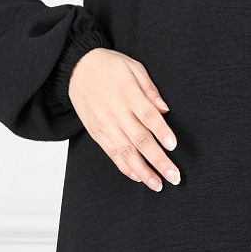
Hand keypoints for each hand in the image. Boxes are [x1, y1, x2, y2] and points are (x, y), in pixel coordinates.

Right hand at [67, 48, 180, 192]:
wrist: (76, 69)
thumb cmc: (109, 66)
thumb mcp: (133, 67)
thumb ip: (150, 88)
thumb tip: (165, 108)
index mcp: (128, 94)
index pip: (148, 116)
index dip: (161, 131)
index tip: (173, 145)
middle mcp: (116, 113)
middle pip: (140, 140)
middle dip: (158, 160)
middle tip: (174, 176)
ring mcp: (105, 125)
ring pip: (126, 153)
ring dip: (143, 171)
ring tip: (158, 185)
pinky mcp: (96, 133)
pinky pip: (112, 154)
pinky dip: (125, 167)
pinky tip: (138, 177)